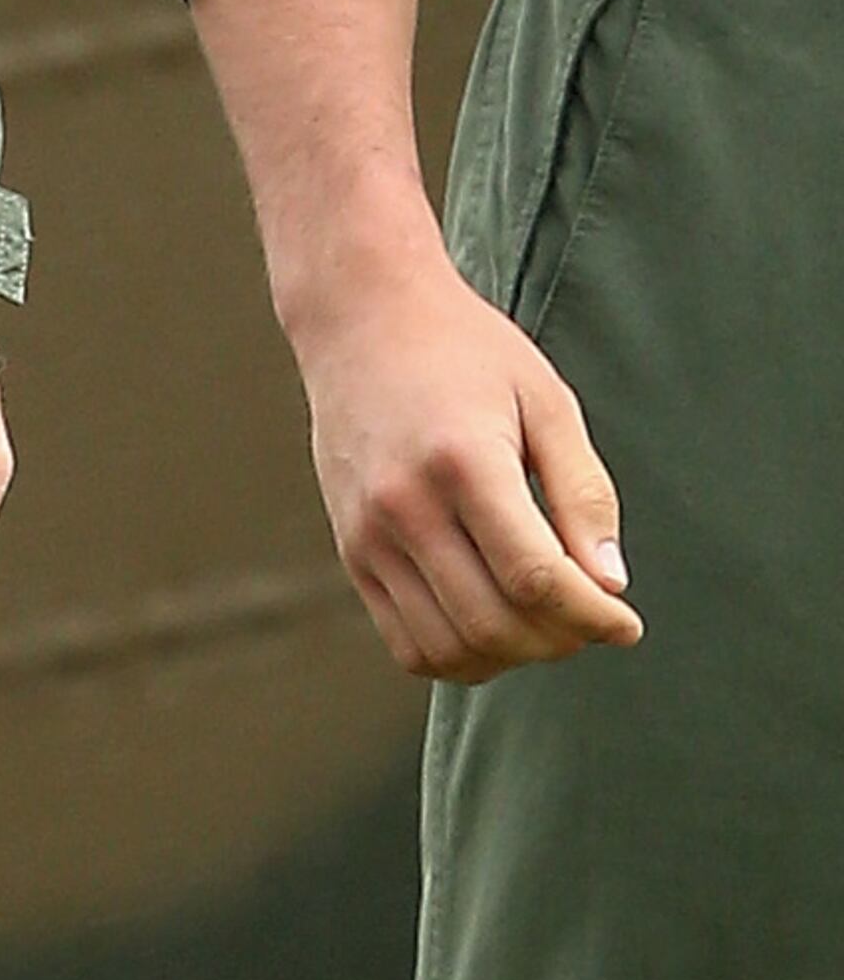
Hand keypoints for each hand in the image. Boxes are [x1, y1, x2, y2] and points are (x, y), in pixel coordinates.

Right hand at [285, 237, 638, 681]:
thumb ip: (583, 493)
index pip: (534, 577)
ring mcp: (369, 536)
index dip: (592, 616)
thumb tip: (611, 585)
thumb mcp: (546, 403)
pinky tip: (497, 626)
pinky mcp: (352, 553)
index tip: (627, 624)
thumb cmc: (467, 354)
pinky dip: (460, 656)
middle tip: (593, 621)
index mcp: (463, 463)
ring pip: (448, 648)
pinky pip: (407, 643)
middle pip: (493, 622)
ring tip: (547, 626)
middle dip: (560, 640)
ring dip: (511, 657)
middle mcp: (404, 507)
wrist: (362, 322)